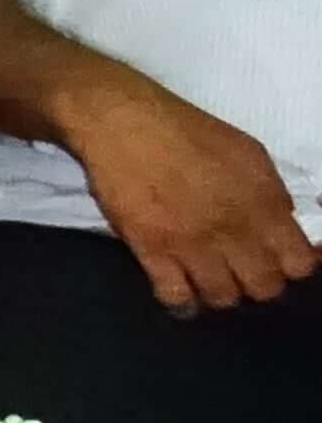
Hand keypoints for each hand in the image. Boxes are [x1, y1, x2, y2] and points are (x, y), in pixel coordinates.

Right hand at [55, 68, 316, 311]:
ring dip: (220, 291)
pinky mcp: (151, 250)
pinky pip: (175, 297)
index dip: (291, 266)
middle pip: (264, 288)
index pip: (299, 263)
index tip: (278, 260)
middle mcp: (233, 229)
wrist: (122, 120)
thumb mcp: (248, 153)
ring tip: (207, 276)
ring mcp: (191, 243)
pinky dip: (182, 302)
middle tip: (240, 268)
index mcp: (263, 202)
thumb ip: (271, 193)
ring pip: (223, 298)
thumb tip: (285, 224)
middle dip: (256, 281)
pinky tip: (181, 291)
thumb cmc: (187, 132)